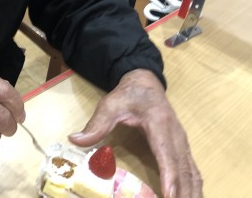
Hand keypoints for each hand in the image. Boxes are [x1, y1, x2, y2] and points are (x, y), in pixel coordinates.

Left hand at [68, 69, 202, 197]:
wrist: (145, 83)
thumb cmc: (129, 95)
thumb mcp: (110, 105)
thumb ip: (96, 124)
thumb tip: (75, 139)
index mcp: (160, 125)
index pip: (166, 154)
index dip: (169, 176)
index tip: (170, 195)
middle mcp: (176, 136)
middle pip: (184, 169)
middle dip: (183, 192)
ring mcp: (182, 143)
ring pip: (192, 173)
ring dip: (192, 193)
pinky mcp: (182, 147)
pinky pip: (192, 170)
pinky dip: (194, 187)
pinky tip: (192, 197)